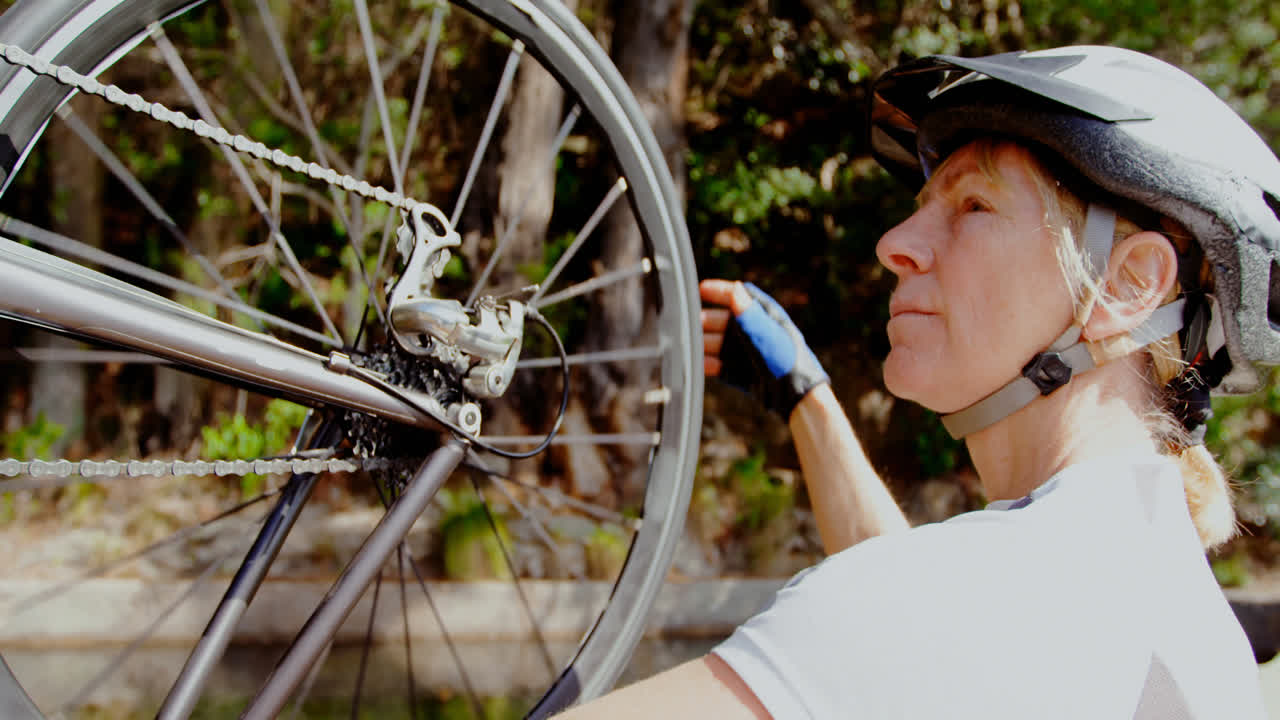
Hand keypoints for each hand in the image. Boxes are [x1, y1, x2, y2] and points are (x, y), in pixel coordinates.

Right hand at [700, 279, 828, 418]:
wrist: (794, 396)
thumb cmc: (787, 361)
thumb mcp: (767, 335)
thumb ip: (749, 314)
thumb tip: (734, 288)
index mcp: (762, 316)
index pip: (738, 296)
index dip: (720, 291)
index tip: (701, 289)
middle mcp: (751, 332)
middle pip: (721, 320)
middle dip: (705, 321)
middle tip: (688, 324)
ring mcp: (743, 352)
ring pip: (715, 343)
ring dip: (702, 344)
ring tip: (689, 346)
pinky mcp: (738, 371)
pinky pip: (717, 365)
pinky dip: (708, 364)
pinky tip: (700, 365)